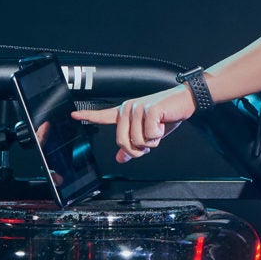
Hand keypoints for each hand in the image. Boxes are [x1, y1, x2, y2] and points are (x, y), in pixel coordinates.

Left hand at [70, 85, 196, 162]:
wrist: (186, 101)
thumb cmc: (168, 116)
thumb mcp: (149, 134)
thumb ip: (134, 145)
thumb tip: (121, 158)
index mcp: (126, 113)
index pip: (104, 115)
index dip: (89, 116)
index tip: (74, 115)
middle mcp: (128, 109)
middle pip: (122, 142)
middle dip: (138, 149)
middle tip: (150, 143)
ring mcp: (138, 108)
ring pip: (137, 141)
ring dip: (152, 142)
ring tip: (158, 129)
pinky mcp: (149, 110)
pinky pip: (149, 136)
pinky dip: (159, 136)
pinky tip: (163, 124)